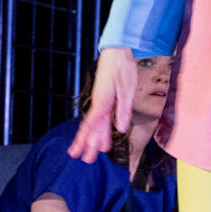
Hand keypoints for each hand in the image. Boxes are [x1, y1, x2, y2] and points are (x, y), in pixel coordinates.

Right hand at [69, 48, 136, 162]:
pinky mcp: (104, 97)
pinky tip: (101, 133)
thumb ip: (124, 109)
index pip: (93, 125)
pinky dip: (100, 126)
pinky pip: (100, 115)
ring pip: (96, 123)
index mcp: (103, 102)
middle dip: (89, 143)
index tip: (82, 151)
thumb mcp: (127, 89)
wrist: (117, 52)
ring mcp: (101, 100)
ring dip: (95, 137)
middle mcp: (99, 103)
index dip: (88, 139)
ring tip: (92, 151)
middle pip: (92, 127)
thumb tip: (120, 129)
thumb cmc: (122, 68)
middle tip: (86, 159)